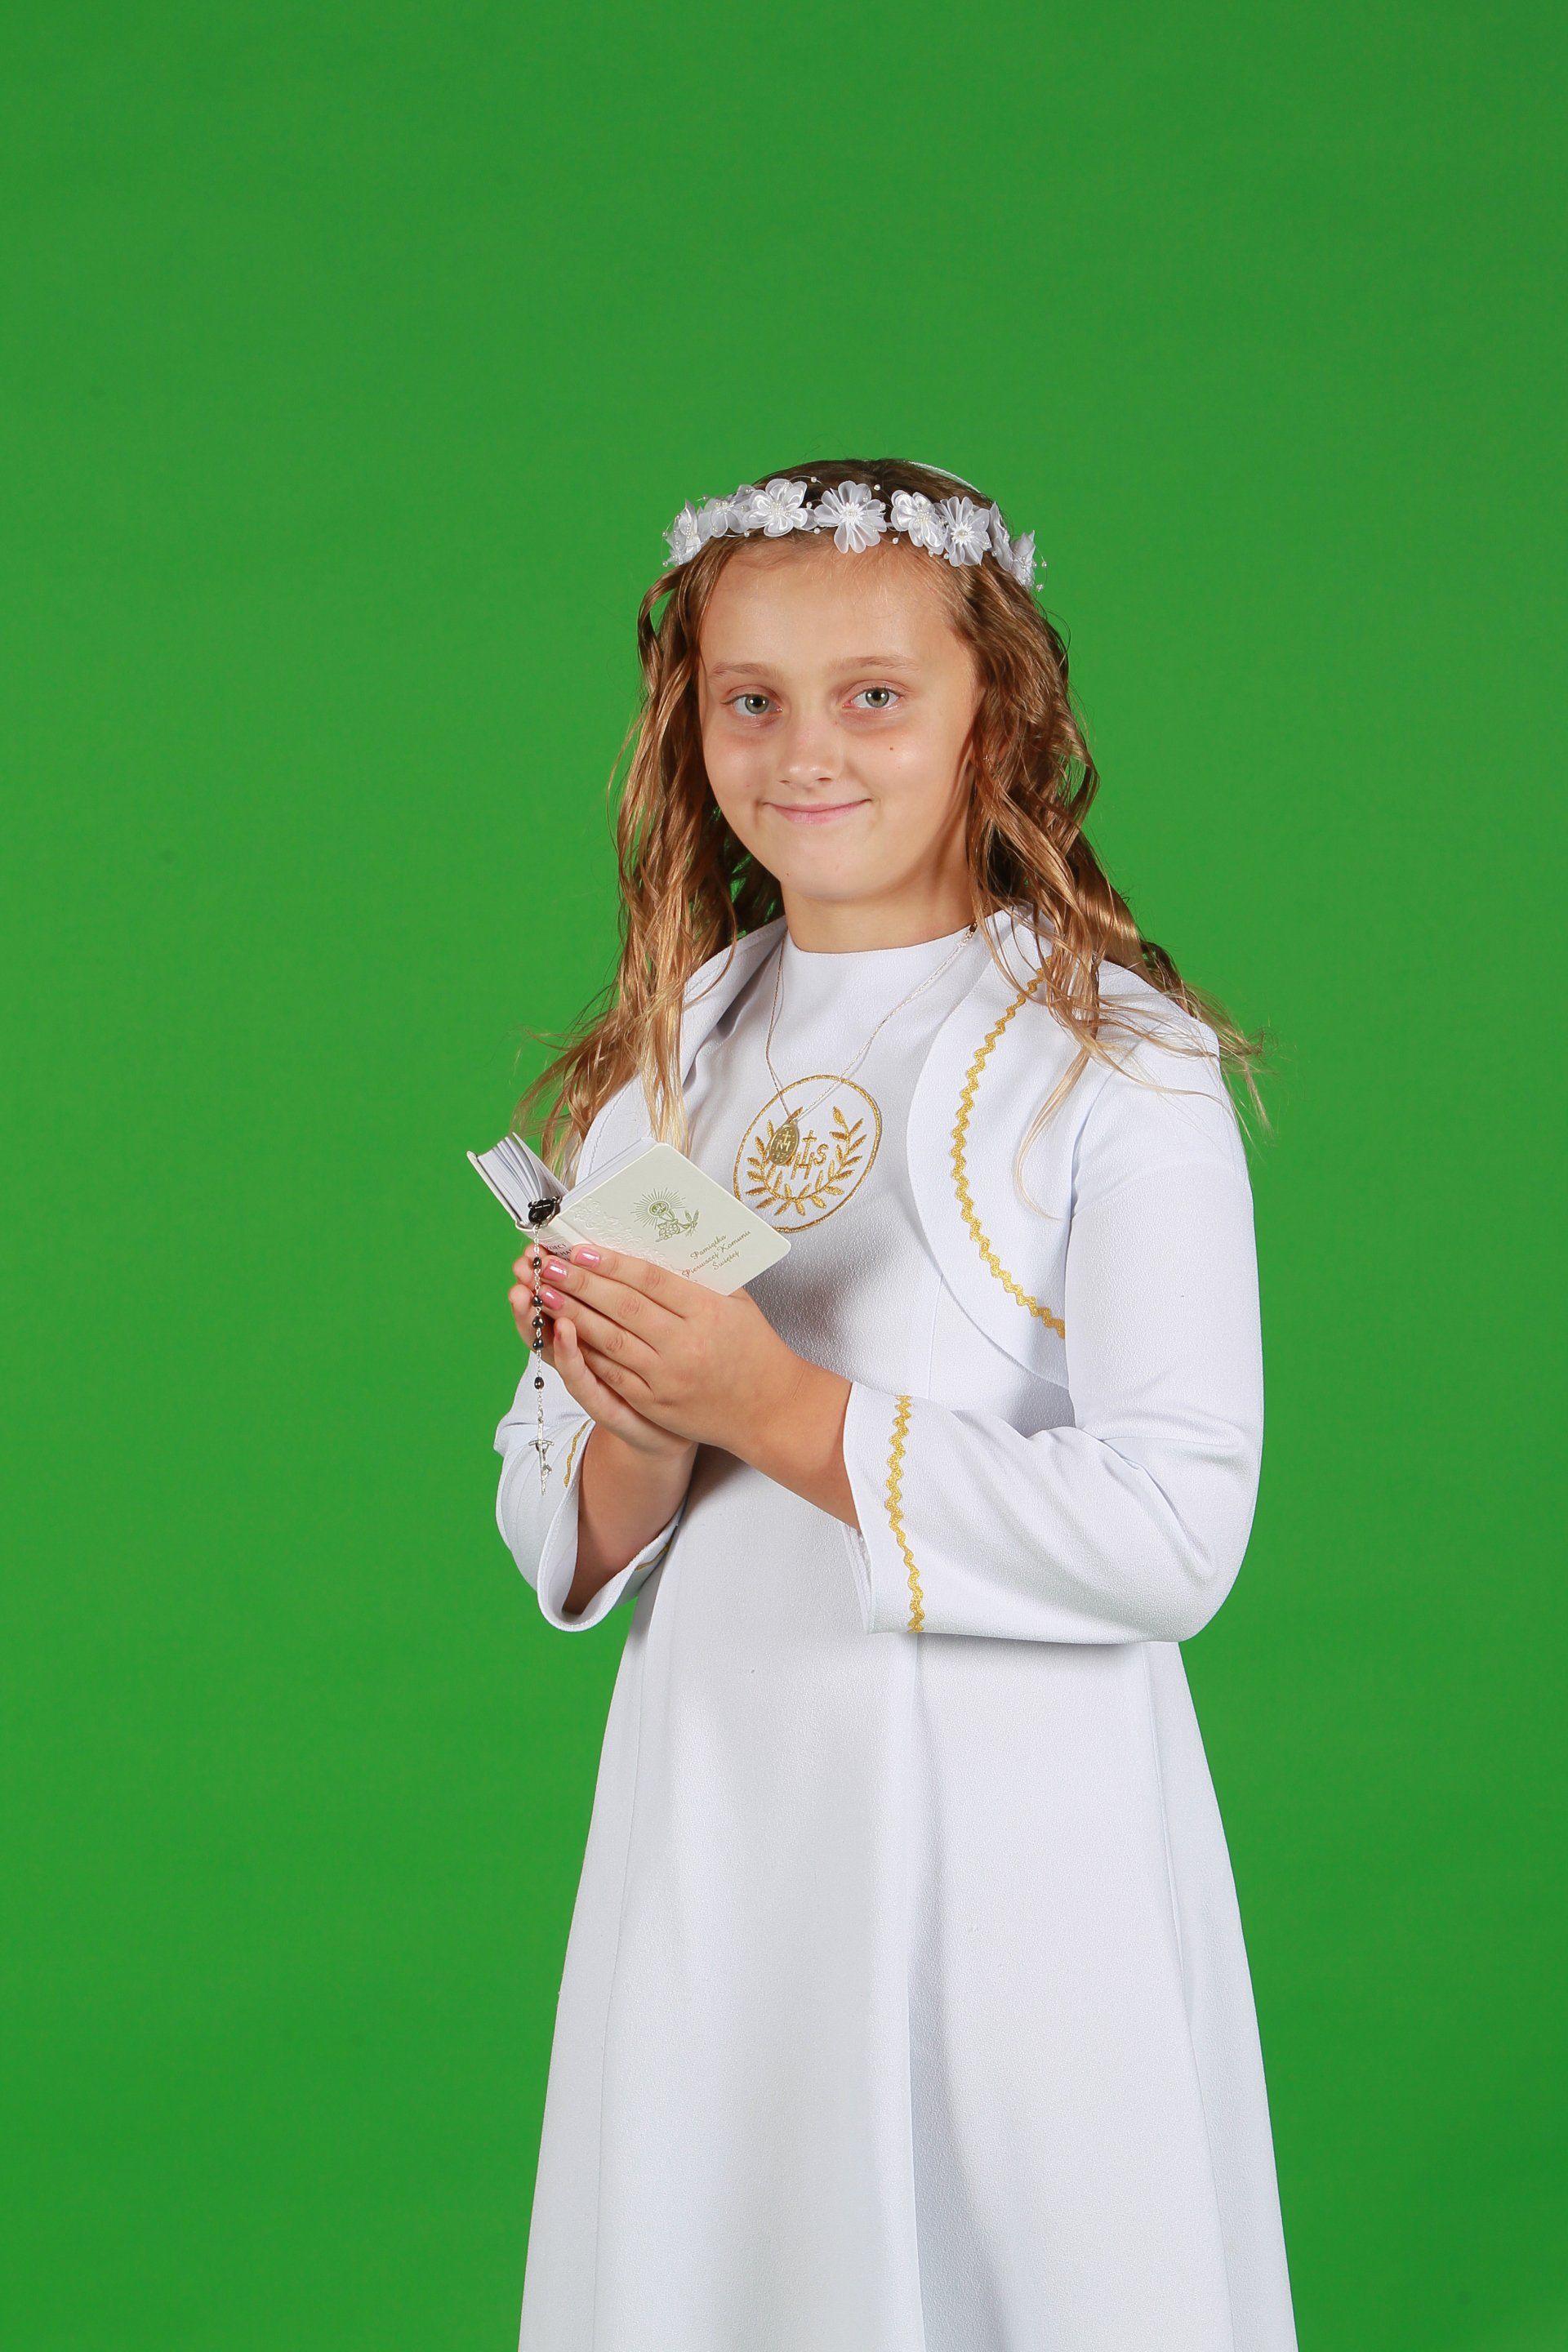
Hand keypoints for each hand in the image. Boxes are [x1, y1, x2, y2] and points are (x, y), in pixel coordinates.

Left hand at [531, 1243, 855, 1522]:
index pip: (651, 1281)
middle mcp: (685, 1345)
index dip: (612, 1264)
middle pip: (623, 1308)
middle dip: (581, 1285)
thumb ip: (700, 1277)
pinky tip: (564, 1334)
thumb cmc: (754, 1348)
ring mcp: (667, 1378)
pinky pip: (613, 1374)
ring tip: (545, 1295)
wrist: (770, 1410)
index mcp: (708, 1312)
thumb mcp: (737, 1303)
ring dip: (573, 1316)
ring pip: (611, 1341)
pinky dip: (585, 1353)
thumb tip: (654, 1246)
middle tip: (548, 1265)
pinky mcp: (655, 1403)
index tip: (581, 1249)